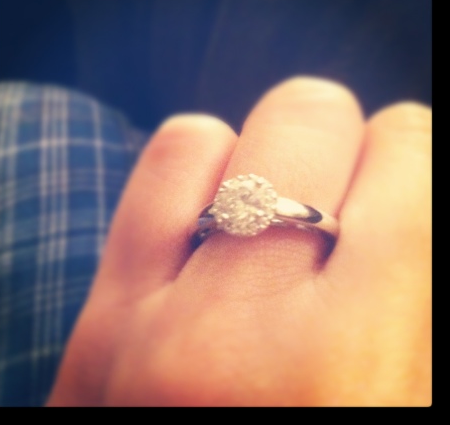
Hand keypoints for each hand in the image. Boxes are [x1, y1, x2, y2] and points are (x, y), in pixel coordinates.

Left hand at [46, 77, 430, 405]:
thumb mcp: (407, 389)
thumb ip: (412, 300)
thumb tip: (405, 208)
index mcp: (356, 370)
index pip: (409, 157)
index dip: (413, 150)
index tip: (407, 175)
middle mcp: (242, 337)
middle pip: (305, 120)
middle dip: (342, 141)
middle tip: (350, 190)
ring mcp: (150, 323)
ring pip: (214, 134)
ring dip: (262, 153)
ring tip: (281, 208)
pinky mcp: (97, 320)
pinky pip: (149, 175)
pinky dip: (194, 168)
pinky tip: (215, 213)